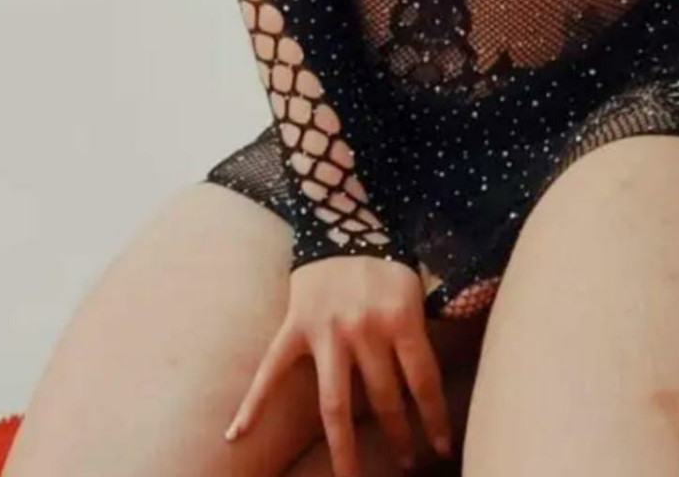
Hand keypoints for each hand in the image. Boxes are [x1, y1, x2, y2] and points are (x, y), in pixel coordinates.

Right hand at [224, 256, 452, 476]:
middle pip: (384, 398)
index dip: (434, 419)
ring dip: (345, 446)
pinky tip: (236, 434)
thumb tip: (432, 383)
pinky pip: (271, 371)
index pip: (423, 382)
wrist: (341, 224)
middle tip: (406, 462)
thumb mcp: (414, 292)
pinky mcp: (295, 328)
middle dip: (398, 434)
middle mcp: (364, 329)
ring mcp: (326, 332)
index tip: (441, 447)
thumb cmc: (384, 265)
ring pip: (334, 403)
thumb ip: (419, 334)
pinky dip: (253, 403)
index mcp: (400, 318)